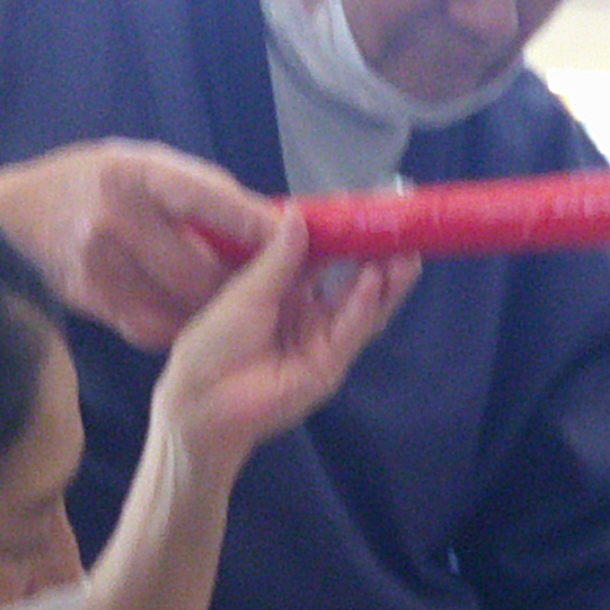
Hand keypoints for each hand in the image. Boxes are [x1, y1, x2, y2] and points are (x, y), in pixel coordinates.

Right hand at [0, 139, 266, 352]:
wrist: (16, 222)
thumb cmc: (88, 183)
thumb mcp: (137, 162)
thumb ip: (195, 189)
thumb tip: (263, 219)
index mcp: (131, 175)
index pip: (206, 199)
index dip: (252, 222)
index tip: (290, 236)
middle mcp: (116, 223)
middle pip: (202, 270)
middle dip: (241, 281)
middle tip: (272, 285)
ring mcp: (104, 270)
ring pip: (185, 306)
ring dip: (218, 309)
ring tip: (238, 303)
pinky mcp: (99, 305)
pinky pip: (159, 325)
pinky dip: (184, 322)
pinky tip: (194, 315)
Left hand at [151, 212, 414, 476]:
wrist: (203, 399)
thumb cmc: (214, 343)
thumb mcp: (248, 290)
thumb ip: (279, 259)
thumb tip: (300, 216)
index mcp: (288, 289)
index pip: (329, 256)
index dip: (350, 235)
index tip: (374, 209)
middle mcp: (311, 313)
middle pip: (355, 282)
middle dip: (382, 259)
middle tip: (406, 233)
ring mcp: (323, 341)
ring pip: (362, 308)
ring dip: (385, 284)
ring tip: (406, 257)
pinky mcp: (328, 367)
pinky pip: (350, 333)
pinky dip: (363, 308)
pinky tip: (375, 283)